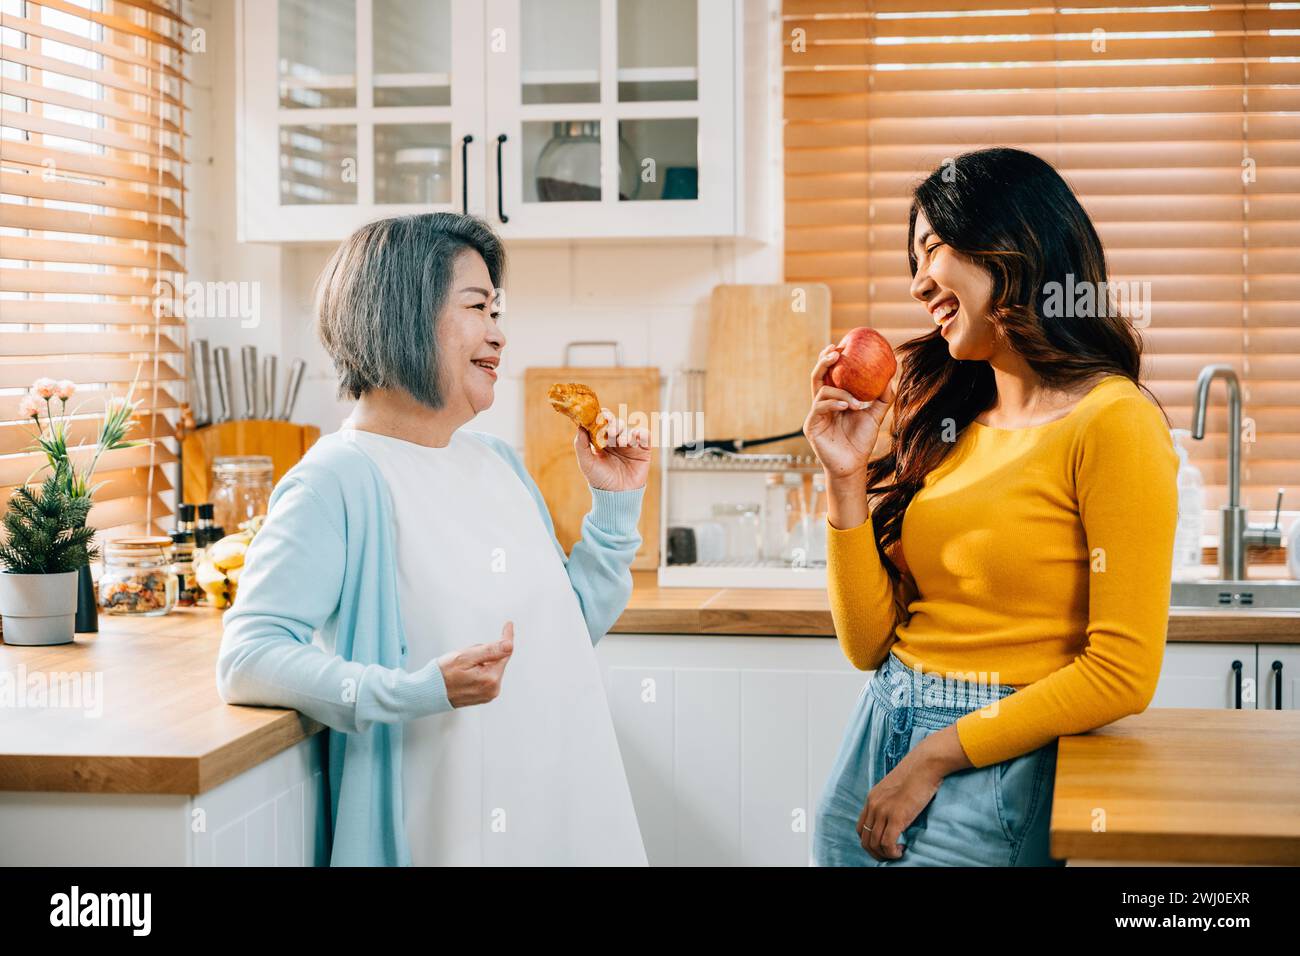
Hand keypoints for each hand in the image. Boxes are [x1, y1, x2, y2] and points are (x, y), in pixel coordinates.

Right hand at [437, 621, 513, 707]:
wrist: (428, 692)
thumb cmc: (443, 675)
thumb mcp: (465, 657)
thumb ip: (489, 650)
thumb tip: (509, 644)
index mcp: (491, 679)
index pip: (505, 652)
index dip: (506, 637)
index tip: (508, 625)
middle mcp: (493, 689)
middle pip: (497, 660)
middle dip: (485, 653)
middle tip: (466, 656)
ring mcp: (488, 694)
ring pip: (490, 667)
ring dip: (480, 662)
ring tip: (462, 667)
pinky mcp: (483, 695)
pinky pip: (485, 676)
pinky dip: (478, 670)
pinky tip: (465, 673)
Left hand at [574, 409, 650, 491]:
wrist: (617, 495)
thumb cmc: (600, 480)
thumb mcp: (587, 463)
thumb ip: (581, 445)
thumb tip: (579, 426)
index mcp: (603, 441)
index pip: (602, 424)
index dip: (601, 418)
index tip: (599, 416)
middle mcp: (617, 441)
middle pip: (616, 424)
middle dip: (613, 424)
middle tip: (611, 430)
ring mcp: (630, 445)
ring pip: (629, 430)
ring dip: (625, 433)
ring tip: (621, 442)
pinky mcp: (643, 450)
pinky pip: (645, 436)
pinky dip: (641, 433)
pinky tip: (634, 438)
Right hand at [803, 344, 895, 481]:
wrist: (853, 465)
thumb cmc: (861, 441)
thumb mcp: (876, 415)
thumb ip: (882, 397)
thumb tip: (891, 376)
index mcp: (834, 398)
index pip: (829, 374)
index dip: (831, 358)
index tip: (840, 345)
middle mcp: (822, 403)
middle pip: (817, 375)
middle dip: (824, 361)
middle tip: (836, 352)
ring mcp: (815, 413)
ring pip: (822, 390)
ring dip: (841, 392)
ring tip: (857, 403)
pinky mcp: (811, 425)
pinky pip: (820, 407)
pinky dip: (834, 403)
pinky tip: (847, 406)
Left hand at [856, 725, 970, 859]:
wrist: (925, 764)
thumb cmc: (916, 775)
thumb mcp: (895, 788)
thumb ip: (890, 802)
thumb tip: (895, 818)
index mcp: (872, 798)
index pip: (861, 828)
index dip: (869, 841)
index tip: (882, 846)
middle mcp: (874, 805)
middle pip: (865, 839)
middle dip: (876, 852)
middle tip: (890, 854)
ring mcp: (883, 811)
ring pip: (875, 844)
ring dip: (885, 854)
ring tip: (898, 852)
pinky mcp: (896, 816)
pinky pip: (887, 843)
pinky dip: (892, 853)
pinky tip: (902, 850)